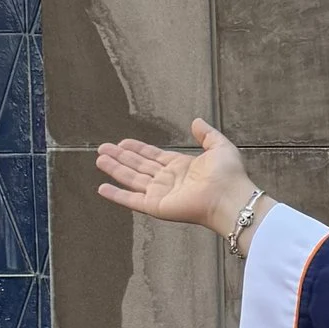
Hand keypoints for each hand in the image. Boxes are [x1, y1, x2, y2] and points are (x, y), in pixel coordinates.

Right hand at [95, 119, 255, 236]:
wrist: (230, 197)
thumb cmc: (229, 175)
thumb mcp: (219, 146)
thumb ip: (207, 134)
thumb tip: (196, 121)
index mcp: (181, 167)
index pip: (153, 156)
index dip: (137, 149)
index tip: (122, 142)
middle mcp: (168, 180)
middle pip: (138, 166)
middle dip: (120, 157)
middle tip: (102, 148)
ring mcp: (161, 194)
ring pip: (131, 179)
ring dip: (114, 169)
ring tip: (99, 159)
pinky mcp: (156, 206)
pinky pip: (131, 200)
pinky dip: (116, 195)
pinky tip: (102, 188)